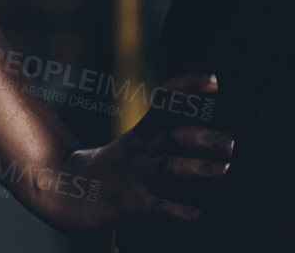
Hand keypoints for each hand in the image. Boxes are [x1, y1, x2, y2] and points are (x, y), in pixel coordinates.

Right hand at [26, 72, 234, 232]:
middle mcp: (141, 149)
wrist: (61, 191)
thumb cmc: (111, 167)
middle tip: (234, 142)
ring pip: (168, 167)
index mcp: (144, 131)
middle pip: (173, 134)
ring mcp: (133, 175)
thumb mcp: (136, 142)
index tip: (216, 80)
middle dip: (204, 137)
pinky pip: (155, 207)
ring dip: (198, 168)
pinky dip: (177, 210)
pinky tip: (199, 214)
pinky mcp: (127, 203)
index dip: (189, 86)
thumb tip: (208, 124)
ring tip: (225, 169)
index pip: (166, 99)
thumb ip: (166, 130)